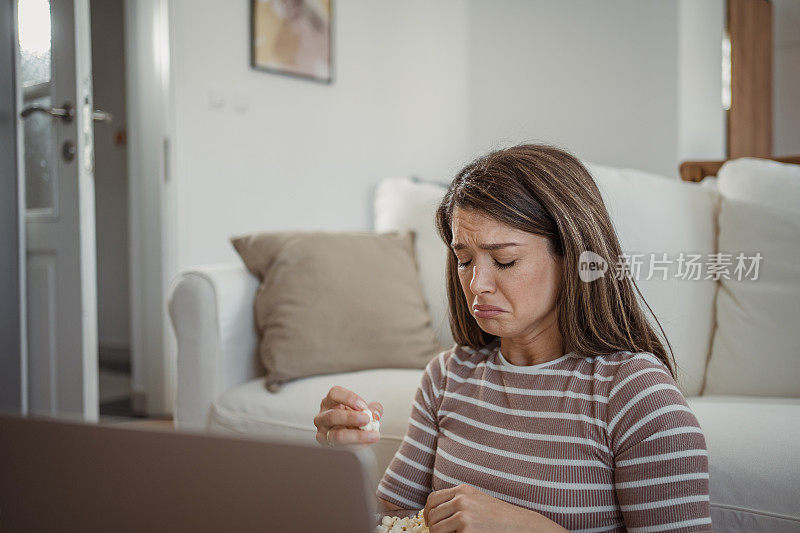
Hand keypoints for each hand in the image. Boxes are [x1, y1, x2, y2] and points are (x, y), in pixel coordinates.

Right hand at [313, 385, 382, 448]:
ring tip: (371, 435)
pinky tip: (367, 443)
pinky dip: (356, 445)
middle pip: (333, 415)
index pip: (335, 394)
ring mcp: (323, 431)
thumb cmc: (354, 418)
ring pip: (337, 435)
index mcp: (331, 401)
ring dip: (356, 435)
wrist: (349, 435)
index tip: (363, 406)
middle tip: (367, 419)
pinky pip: (342, 446)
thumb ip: (373, 409)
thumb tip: (375, 415)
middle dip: (351, 418)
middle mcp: (323, 415)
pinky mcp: (327, 444)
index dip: (349, 398)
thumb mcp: (365, 410)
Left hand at [423, 484, 567, 532]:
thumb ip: (458, 502)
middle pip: (432, 515)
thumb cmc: (500, 517)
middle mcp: (461, 500)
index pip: (433, 499)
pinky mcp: (467, 531)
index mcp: (463, 491)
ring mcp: (464, 516)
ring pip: (436, 530)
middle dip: (432, 528)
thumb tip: (434, 513)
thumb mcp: (478, 501)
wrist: (521, 526)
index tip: (428, 522)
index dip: (426, 513)